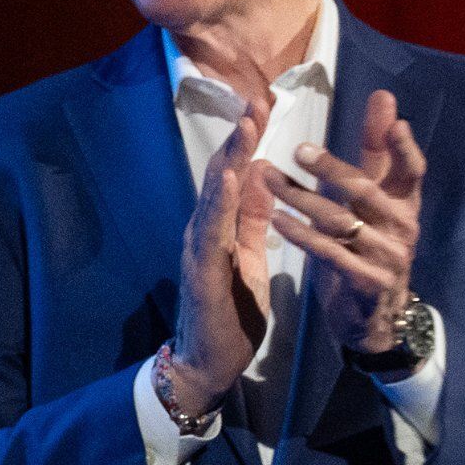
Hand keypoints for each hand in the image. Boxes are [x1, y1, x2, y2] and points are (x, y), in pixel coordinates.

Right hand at [170, 118, 266, 412]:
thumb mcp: (251, 260)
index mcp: (221, 230)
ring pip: (215, 195)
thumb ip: (254, 222)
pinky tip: (230, 176)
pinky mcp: (202, 268)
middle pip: (222, 177)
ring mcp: (199, 248)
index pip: (235, 178)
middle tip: (256, 101)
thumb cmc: (231, 315)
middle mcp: (204, 231)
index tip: (263, 109)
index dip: (247, 143)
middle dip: (239, 139)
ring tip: (245, 127)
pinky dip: (220, 199)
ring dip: (230, 158)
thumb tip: (264, 181)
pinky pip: (212, 228)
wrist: (208, 363)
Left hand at [270, 88, 428, 352]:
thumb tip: (384, 99)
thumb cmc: (368, 246)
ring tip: (268, 179)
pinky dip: (302, 236)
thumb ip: (375, 153)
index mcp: (404, 205)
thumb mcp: (373, 200)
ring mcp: (386, 257)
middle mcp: (401, 228)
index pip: (412, 171)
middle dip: (332, 168)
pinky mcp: (365, 282)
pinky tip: (277, 220)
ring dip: (301, 198)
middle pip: (367, 192)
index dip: (404, 148)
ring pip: (340, 221)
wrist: (372, 316)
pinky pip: (330, 254)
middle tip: (298, 148)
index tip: (395, 120)